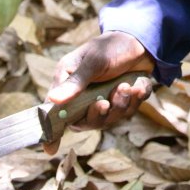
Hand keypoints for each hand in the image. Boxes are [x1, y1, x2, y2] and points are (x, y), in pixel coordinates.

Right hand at [43, 31, 155, 154]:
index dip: (52, 133)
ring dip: (119, 103)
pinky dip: (136, 98)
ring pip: (110, 119)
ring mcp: (105, 102)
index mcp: (69, 86)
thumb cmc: (109, 47)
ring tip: (125, 86)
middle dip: (97, 114)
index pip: (56, 114)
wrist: (139, 40)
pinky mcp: (125, 102)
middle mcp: (85, 98)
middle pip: (85, 122)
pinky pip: (129, 111)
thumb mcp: (93, 61)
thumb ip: (76, 82)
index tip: (50, 149)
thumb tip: (54, 101)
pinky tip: (138, 84)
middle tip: (104, 102)